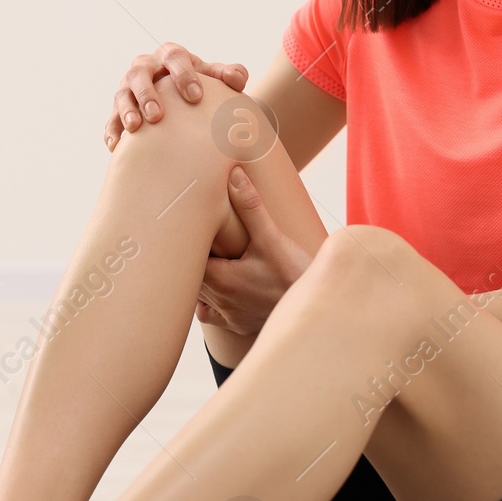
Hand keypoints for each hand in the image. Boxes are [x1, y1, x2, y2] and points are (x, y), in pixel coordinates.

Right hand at [105, 43, 246, 150]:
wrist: (181, 101)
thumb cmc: (199, 87)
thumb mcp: (214, 78)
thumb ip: (229, 74)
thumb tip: (237, 79)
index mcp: (169, 56)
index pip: (174, 57)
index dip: (183, 75)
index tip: (196, 96)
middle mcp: (144, 68)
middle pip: (139, 74)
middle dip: (147, 93)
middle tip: (158, 115)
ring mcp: (128, 89)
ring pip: (121, 96)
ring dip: (127, 110)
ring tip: (135, 128)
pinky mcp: (117, 111)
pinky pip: (110, 121)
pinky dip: (112, 132)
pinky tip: (116, 147)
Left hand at [196, 168, 311, 336]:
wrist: (317, 308)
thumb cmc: (294, 276)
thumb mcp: (272, 238)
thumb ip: (250, 207)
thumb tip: (234, 176)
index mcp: (221, 280)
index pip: (186, 261)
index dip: (185, 245)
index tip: (186, 229)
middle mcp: (220, 301)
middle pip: (190, 279)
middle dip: (188, 260)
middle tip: (191, 240)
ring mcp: (229, 315)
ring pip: (199, 297)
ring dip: (197, 280)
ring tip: (202, 260)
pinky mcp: (240, 324)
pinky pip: (212, 316)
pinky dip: (209, 304)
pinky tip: (216, 290)